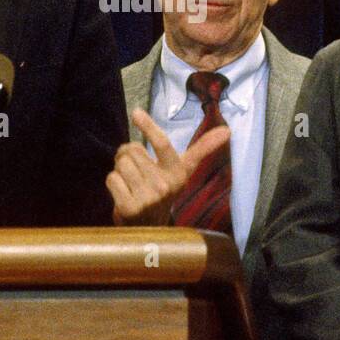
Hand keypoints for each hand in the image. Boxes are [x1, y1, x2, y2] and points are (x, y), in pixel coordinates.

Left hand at [108, 109, 229, 224]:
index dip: (149, 127)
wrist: (151, 228)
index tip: (136, 112)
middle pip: (132, 150)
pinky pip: (112, 178)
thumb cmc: (164, 190)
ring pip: (121, 163)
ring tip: (130, 181)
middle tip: (136, 168)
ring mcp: (147, 198)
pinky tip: (124, 192)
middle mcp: (165, 186)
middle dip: (128, 155)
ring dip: (120, 169)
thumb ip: (202, 149)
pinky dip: (114, 182)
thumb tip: (227, 130)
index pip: (163, 144)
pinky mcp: (129, 208)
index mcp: (178, 173)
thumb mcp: (184, 170)